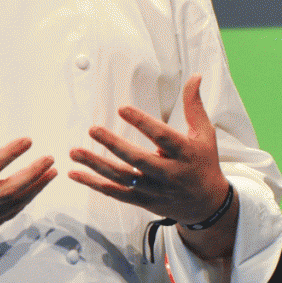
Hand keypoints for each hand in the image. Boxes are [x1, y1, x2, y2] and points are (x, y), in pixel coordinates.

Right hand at [0, 102, 55, 263]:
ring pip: (10, 206)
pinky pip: (4, 217)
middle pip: (8, 191)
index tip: (28, 141)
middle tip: (50, 160)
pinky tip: (32, 191)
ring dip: (33, 190)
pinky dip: (20, 204)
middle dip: (33, 175)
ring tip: (50, 174)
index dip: (11, 154)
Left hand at [68, 75, 229, 225]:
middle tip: (93, 129)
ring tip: (74, 152)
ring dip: (96, 165)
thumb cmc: (205, 164)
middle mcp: (168, 173)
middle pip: (137, 159)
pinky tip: (76, 174)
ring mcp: (153, 189)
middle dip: (113, 145)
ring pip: (121, 177)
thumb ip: (194, 106)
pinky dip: (94, 184)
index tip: (123, 109)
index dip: (142, 123)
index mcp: (184, 153)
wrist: (207, 205)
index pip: (162, 136)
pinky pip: (114, 193)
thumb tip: (194, 77)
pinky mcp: (142, 200)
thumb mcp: (205, 134)